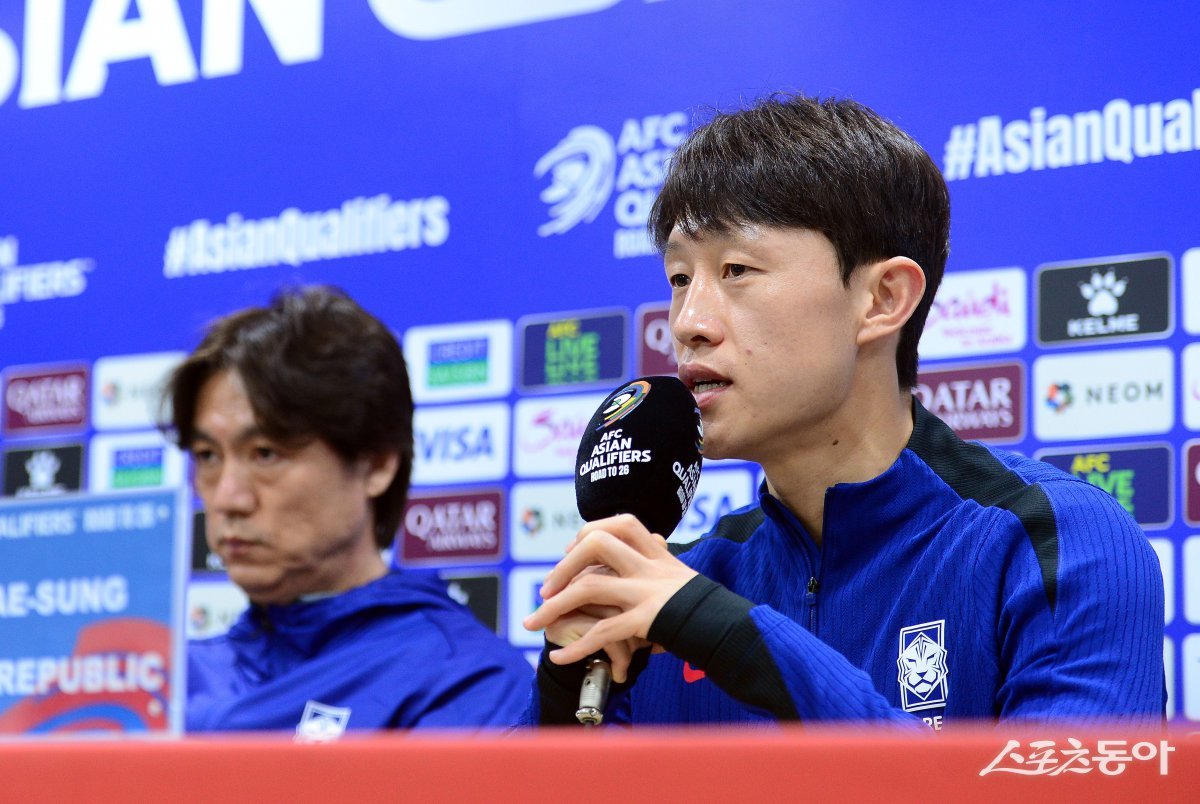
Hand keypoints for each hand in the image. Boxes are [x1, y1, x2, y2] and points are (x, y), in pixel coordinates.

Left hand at [523, 514, 697, 681]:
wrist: (731, 631)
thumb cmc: (703, 607)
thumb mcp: (682, 574)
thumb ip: (660, 557)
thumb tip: (652, 538)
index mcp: (658, 554)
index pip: (621, 523)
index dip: (590, 532)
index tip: (571, 550)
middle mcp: (651, 568)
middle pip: (598, 543)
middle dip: (564, 564)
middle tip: (546, 588)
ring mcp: (648, 593)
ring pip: (590, 586)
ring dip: (555, 606)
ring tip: (533, 622)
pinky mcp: (647, 621)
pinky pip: (602, 632)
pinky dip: (575, 647)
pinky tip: (558, 659)